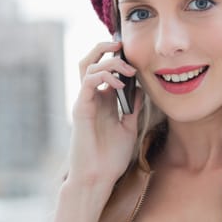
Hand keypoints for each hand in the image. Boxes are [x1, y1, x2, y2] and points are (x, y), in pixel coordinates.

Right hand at [68, 40, 142, 186]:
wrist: (99, 177)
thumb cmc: (111, 156)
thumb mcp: (129, 127)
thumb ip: (133, 107)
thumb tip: (141, 88)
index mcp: (102, 100)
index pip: (103, 68)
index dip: (115, 56)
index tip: (133, 54)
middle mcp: (91, 97)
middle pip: (90, 61)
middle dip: (103, 47)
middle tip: (121, 44)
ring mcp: (84, 101)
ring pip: (88, 67)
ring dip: (108, 62)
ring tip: (127, 70)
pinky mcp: (80, 108)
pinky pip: (87, 83)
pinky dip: (102, 77)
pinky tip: (118, 85)